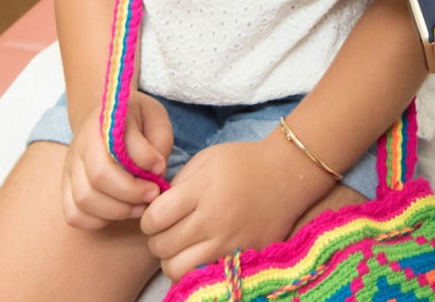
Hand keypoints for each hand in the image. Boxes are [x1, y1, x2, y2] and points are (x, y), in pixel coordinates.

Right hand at [61, 91, 172, 229]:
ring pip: (84, 199)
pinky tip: (117, 212)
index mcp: (104, 122)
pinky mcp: (66, 186)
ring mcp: (70, 167)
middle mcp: (81, 145)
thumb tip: (156, 170)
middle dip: (130, 193)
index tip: (161, 169)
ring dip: (116, 211)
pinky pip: (74, 214)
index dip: (144, 161)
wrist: (99, 115)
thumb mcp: (154, 115)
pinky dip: (97, 221)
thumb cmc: (133, 118)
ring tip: (139, 207)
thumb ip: (159, 140)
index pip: (119, 146)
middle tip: (152, 195)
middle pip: (98, 177)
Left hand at [142, 138, 309, 281]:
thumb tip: (156, 208)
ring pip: (177, 269)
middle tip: (167, 230)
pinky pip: (203, 275)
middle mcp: (213, 220)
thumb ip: (178, 183)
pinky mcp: (242, 258)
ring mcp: (229, 243)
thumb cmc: (243, 162)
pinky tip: (199, 253)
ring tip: (181, 245)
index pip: (154, 218)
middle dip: (157, 239)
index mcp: (202, 190)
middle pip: (162, 247)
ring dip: (172, 259)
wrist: (286, 174)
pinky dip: (194, 269)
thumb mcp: (206, 159)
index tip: (156, 214)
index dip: (148, 218)